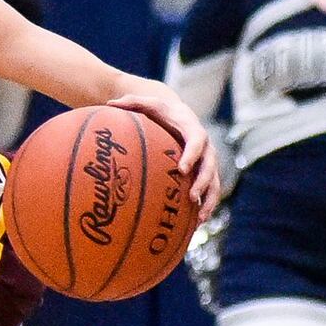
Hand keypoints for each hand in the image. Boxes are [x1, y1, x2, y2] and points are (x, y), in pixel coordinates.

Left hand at [106, 91, 220, 220]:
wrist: (177, 114)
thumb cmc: (159, 110)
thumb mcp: (146, 102)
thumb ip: (131, 101)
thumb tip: (110, 102)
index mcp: (192, 128)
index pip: (197, 141)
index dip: (192, 155)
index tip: (182, 169)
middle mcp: (205, 146)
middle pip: (210, 165)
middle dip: (203, 182)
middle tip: (191, 197)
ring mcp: (207, 160)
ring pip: (215, 182)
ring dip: (209, 200)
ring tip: (200, 218)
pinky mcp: (205, 172)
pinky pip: (210, 190)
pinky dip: (206, 206)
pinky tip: (196, 224)